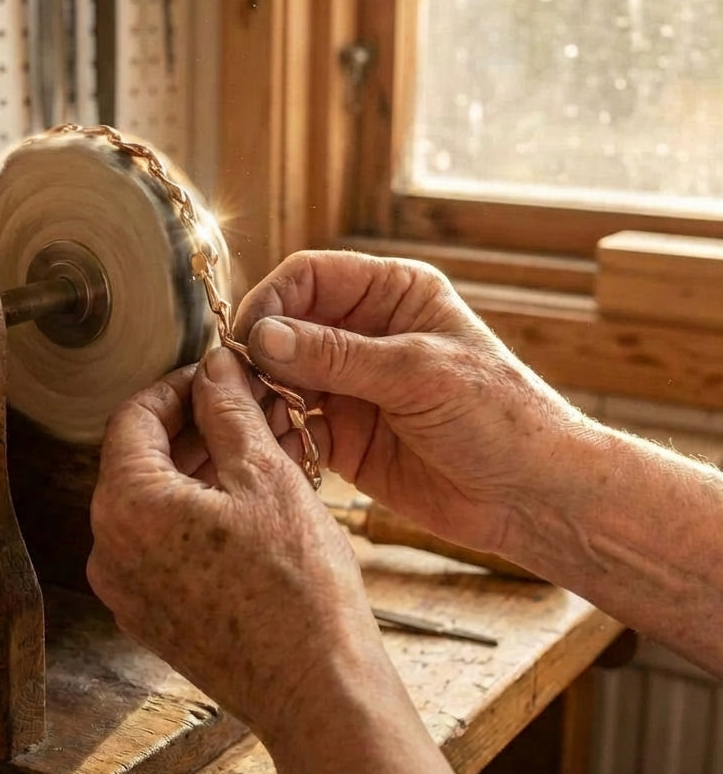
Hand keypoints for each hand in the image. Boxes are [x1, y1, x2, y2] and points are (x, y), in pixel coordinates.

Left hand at [87, 346, 381, 740]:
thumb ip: (229, 410)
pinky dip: (201, 512)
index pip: (133, 416)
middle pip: (143, 459)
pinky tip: (250, 498)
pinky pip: (166, 543)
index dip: (178, 385)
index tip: (217, 375)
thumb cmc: (297, 587)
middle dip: (197, 426)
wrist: (317, 692)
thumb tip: (214, 367)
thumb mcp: (265, 476)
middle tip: (248, 407)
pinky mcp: (154, 615)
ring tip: (260, 448)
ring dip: (204, 468)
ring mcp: (128, 589)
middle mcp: (109, 550)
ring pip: (158, 502)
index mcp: (126, 506)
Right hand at [234, 251, 583, 554]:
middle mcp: (364, 334)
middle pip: (286, 327)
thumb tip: (262, 336)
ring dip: (262, 398)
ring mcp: (350, 387)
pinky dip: (275, 437)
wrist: (533, 497)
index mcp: (392, 295)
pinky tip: (272, 450)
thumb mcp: (418, 373)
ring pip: (280, 379)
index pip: (310, 277)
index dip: (272, 301)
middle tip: (240, 386)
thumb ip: (337, 355)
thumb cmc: (500, 417)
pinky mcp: (343, 436)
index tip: (247, 338)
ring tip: (253, 422)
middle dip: (259, 355)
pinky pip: (292, 428)